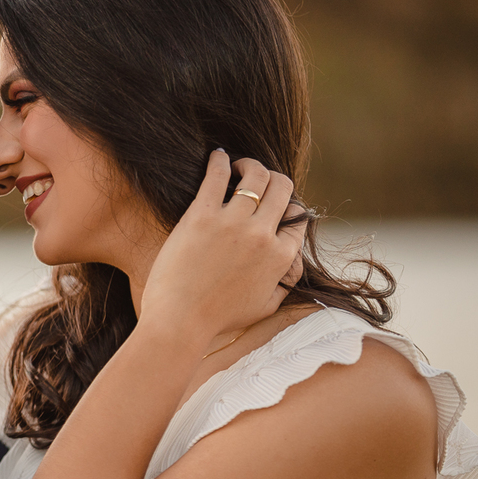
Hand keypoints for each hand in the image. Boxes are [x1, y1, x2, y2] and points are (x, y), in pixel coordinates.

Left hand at [139, 151, 305, 343]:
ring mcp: (233, 223)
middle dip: (274, 179)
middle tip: (256, 178)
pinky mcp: (202, 216)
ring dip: (250, 165)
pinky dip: (219, 160)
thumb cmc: (217, 319)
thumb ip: (283, 283)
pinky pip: (216, 175)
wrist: (179, 322)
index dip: (288, 209)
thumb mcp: (265, 306)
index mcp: (281, 257)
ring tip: (238, 166)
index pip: (298, 218)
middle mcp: (262, 235)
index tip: (273, 207)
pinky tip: (216, 156)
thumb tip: (290, 265)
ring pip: (257, 175)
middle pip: (283, 188)